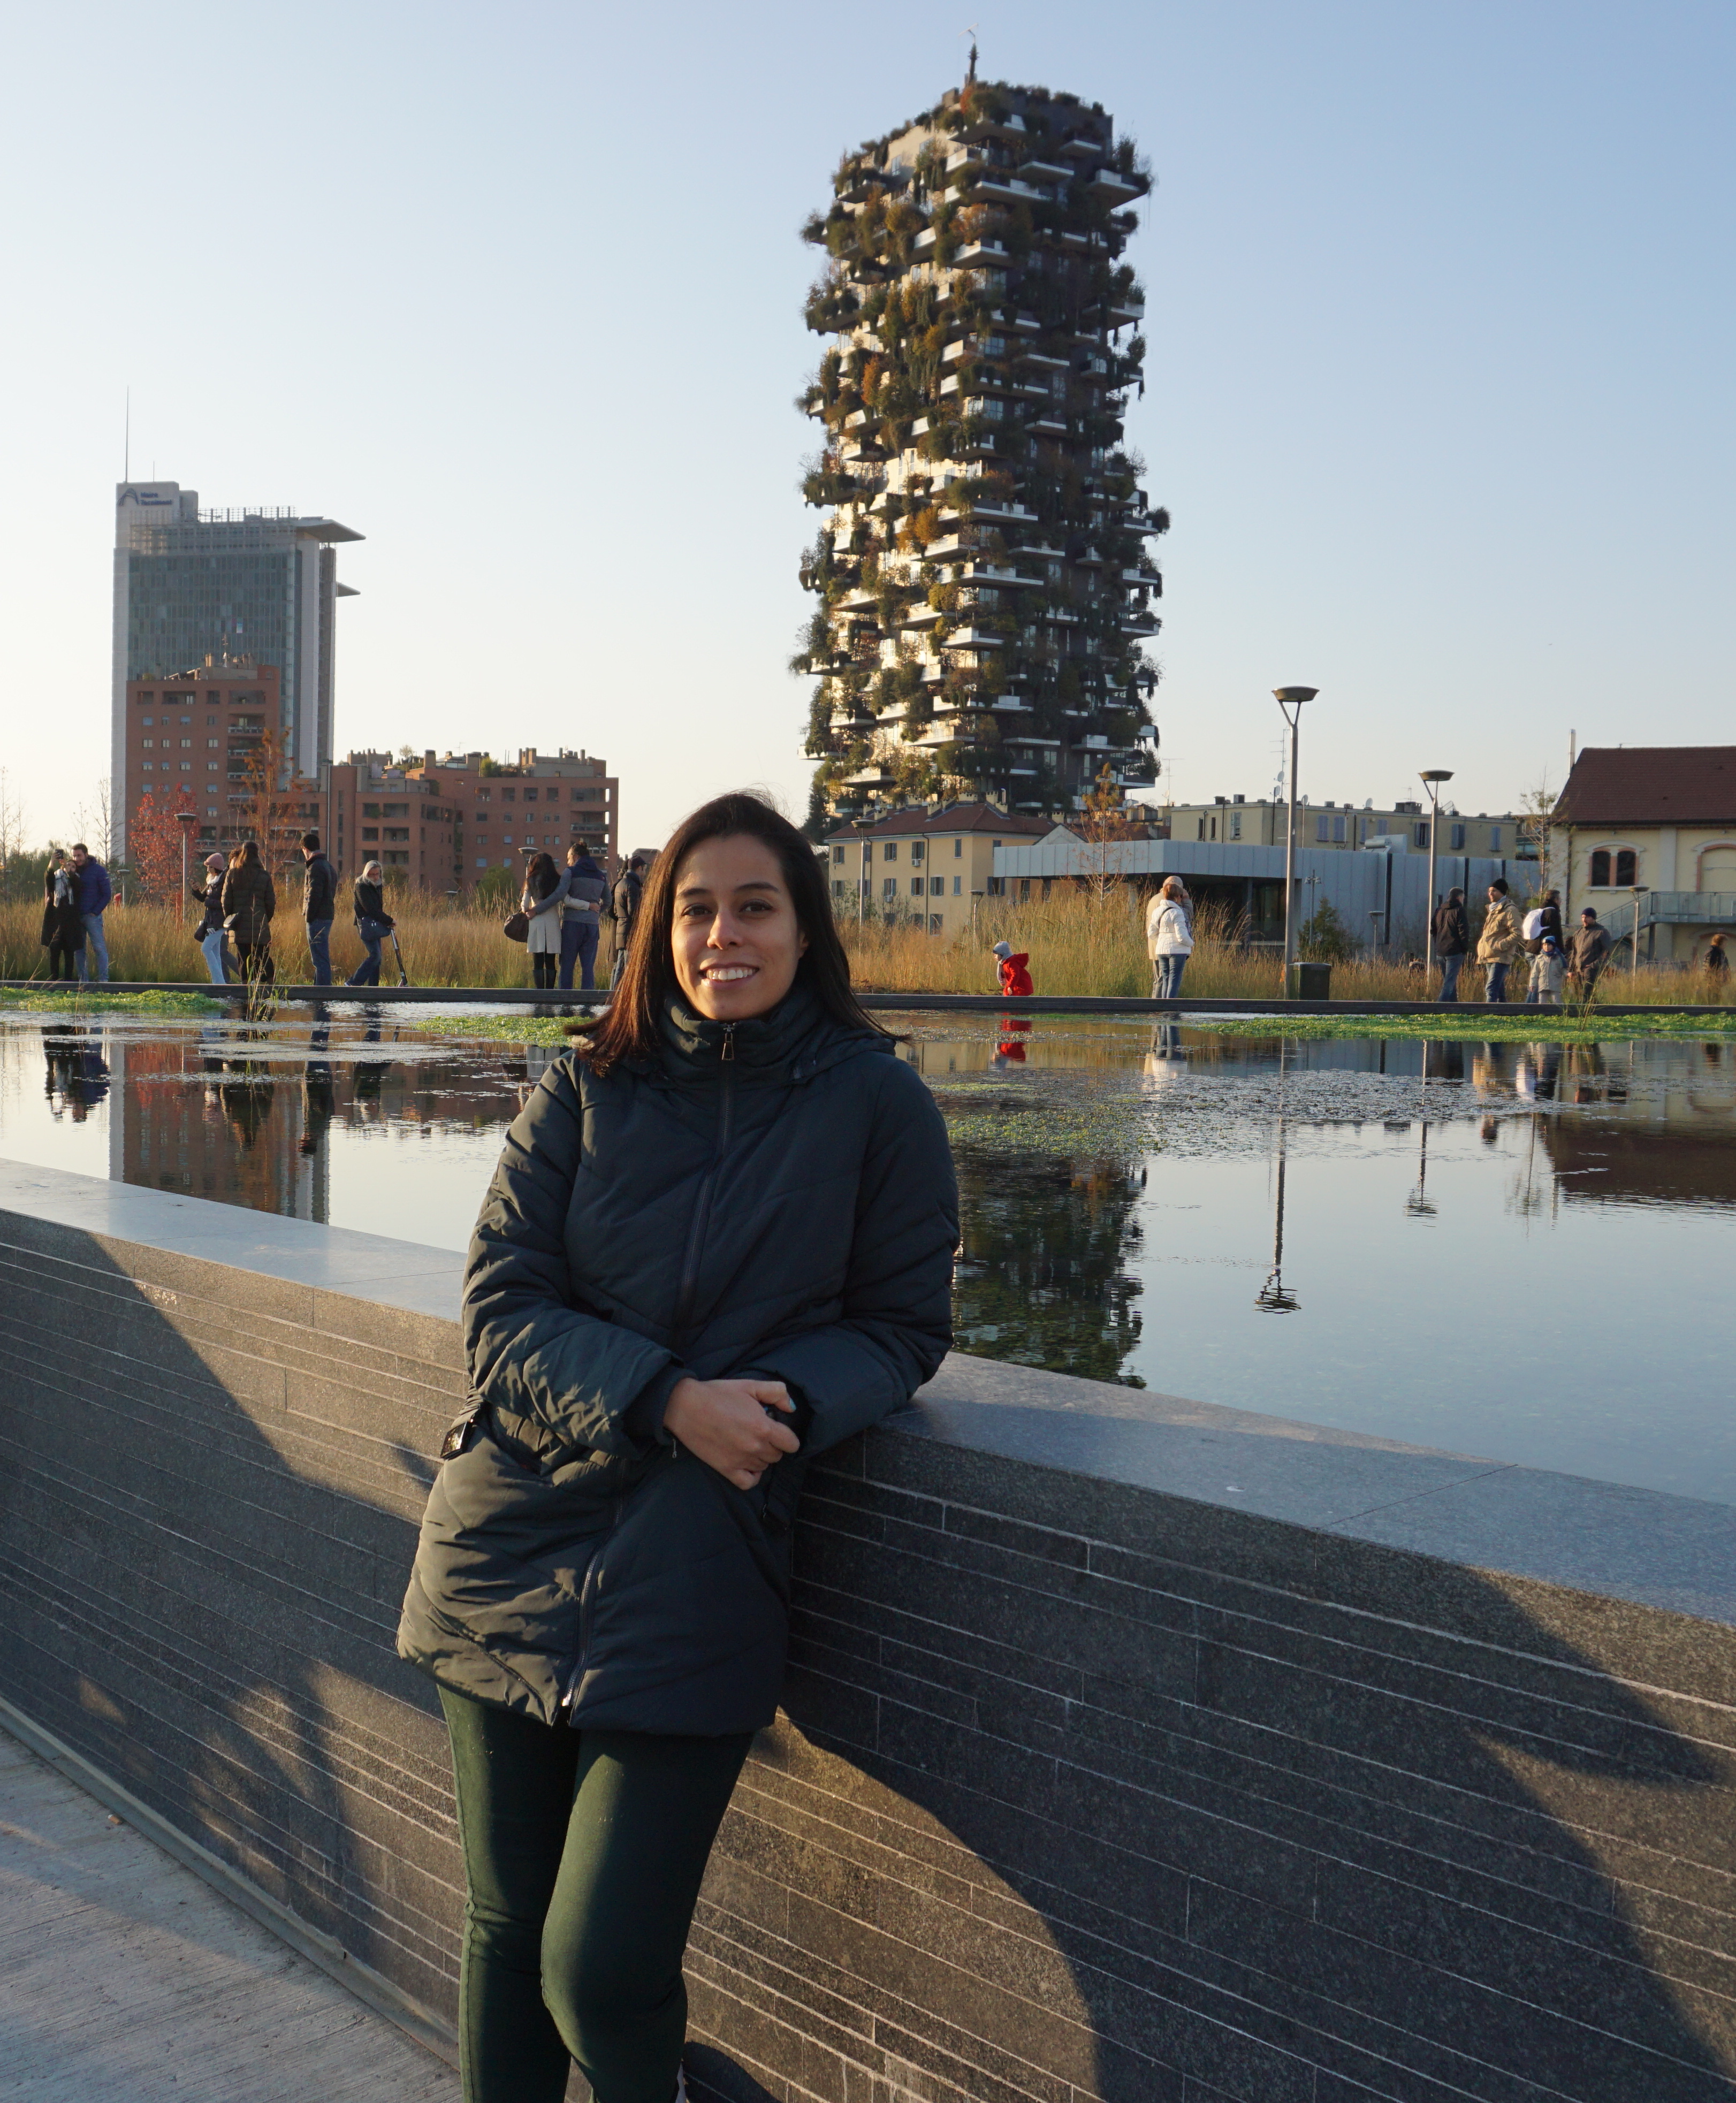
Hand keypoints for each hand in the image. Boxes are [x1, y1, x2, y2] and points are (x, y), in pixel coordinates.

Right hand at [663, 1377, 798, 1489]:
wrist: (685, 1406)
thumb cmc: (717, 1394)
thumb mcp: (749, 1385)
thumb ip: (776, 1392)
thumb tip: (791, 1408)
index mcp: (763, 1427)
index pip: (792, 1444)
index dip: (788, 1437)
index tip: (779, 1431)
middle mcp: (754, 1447)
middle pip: (778, 1455)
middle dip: (774, 1445)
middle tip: (760, 1432)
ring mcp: (740, 1460)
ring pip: (764, 1466)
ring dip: (761, 1457)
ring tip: (749, 1442)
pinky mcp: (726, 1469)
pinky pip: (748, 1482)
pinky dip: (752, 1475)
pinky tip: (748, 1464)